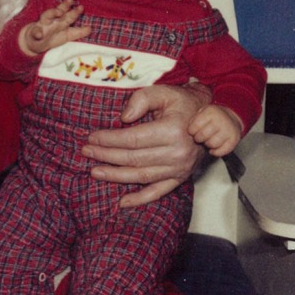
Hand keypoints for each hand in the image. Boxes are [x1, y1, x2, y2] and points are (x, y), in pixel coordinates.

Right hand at [20, 0, 89, 56]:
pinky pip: (35, 32)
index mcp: (61, 22)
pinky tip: (39, 34)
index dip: (75, 12)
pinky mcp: (34, 33)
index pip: (69, 15)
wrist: (34, 43)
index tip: (81, 7)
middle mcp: (52, 21)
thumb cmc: (52, 37)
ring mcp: (42, 25)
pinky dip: (36, 33)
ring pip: (46, 16)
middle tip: (71, 0)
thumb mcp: (66, 36)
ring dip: (52, 13)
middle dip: (64, 6)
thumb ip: (78, 32)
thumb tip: (90, 28)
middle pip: (58, 11)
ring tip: (58, 12)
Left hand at [83, 82, 210, 207]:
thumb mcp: (163, 92)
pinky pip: (158, 192)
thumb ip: (141, 100)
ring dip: (116, 176)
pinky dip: (140, 199)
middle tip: (87, 152)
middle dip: (106, 156)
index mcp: (173, 131)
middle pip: (133, 158)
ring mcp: (179, 169)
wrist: (208, 118)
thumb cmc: (182, 103)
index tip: (92, 137)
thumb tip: (124, 117)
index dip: (110, 139)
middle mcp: (177, 153)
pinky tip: (122, 202)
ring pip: (141, 176)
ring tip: (95, 172)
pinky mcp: (180, 178)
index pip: (133, 139)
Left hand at [189, 104, 241, 157]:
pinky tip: (213, 148)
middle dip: (198, 138)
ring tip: (208, 140)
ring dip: (207, 144)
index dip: (192, 131)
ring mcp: (228, 130)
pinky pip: (221, 151)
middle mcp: (221, 120)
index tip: (193, 131)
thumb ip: (193, 119)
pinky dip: (215, 152)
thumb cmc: (213, 117)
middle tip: (200, 136)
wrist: (232, 117)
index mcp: (211, 112)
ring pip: (212, 144)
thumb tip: (186, 131)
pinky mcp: (234, 140)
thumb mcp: (202, 112)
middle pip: (202, 136)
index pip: (195, 126)